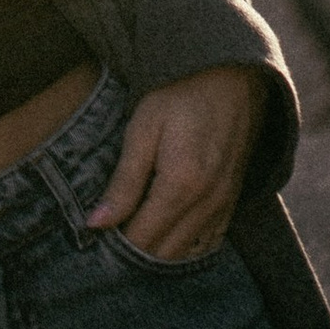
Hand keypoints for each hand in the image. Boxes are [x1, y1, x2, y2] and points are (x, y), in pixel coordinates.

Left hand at [86, 65, 265, 260]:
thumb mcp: (143, 128)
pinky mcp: (233, 200)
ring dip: (158, 251)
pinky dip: (185, 246)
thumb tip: (96, 224)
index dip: (115, 244)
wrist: (231, 76)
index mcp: (180, 186)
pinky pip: (209, 242)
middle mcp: (207, 203)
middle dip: (134, 251)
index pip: (142, 239)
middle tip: (111, 234)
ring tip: (134, 229)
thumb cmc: (180, 94)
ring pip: (186, 253)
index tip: (97, 234)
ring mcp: (224, 204)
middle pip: (164, 253)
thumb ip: (123, 181)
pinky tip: (166, 230)